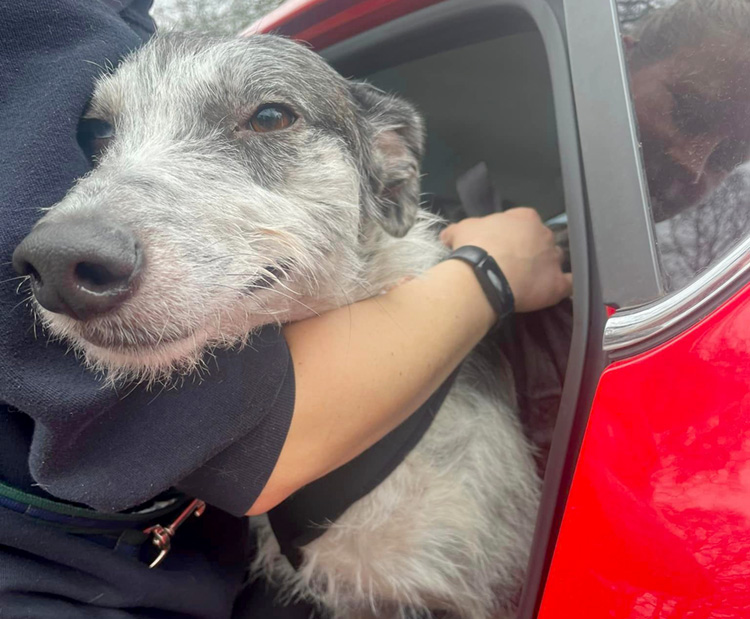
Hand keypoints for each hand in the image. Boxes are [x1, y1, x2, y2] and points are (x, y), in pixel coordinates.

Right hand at [440, 208, 572, 312]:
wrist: (483, 275)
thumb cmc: (474, 247)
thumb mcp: (461, 230)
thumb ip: (459, 230)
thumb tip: (447, 235)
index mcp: (525, 218)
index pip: (526, 221)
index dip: (516, 233)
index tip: (505, 245)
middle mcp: (544, 234)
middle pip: (543, 240)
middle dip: (532, 249)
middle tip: (515, 264)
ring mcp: (554, 259)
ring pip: (556, 260)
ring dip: (546, 267)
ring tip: (531, 280)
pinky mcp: (558, 284)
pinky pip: (568, 284)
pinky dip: (565, 286)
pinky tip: (556, 291)